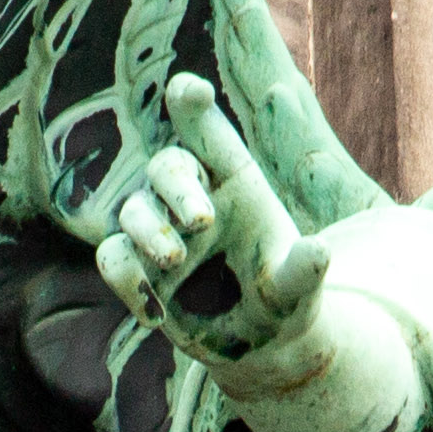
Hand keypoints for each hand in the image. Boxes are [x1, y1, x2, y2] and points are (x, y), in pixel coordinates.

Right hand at [94, 72, 330, 371]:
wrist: (260, 343)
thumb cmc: (285, 297)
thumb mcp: (298, 287)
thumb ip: (304, 270)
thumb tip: (319, 252)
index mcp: (234, 181)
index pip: (207, 133)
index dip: (191, 105)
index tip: (188, 88)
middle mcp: (192, 197)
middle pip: (167, 166)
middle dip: (179, 188)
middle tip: (202, 222)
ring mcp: (158, 233)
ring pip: (133, 209)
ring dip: (150, 231)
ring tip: (175, 260)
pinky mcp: (137, 270)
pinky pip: (112, 257)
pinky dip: (126, 279)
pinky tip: (156, 314)